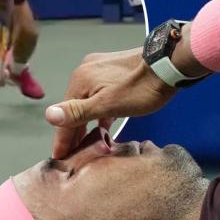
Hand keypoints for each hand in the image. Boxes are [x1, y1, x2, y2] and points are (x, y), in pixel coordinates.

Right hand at [46, 48, 176, 158]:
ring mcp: (100, 67)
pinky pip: (100, 94)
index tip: (59, 156)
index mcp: (80, 80)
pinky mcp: (114, 69)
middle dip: (75, 131)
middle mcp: (86, 70)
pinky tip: (105, 123)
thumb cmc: (142, 88)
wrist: (169, 63)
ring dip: (88, 122)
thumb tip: (49, 115)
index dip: (62, 138)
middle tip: (73, 154)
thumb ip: (78, 112)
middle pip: (76, 107)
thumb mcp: (109, 106)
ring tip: (89, 142)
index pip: (65, 115)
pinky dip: (100, 111)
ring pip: (89, 101)